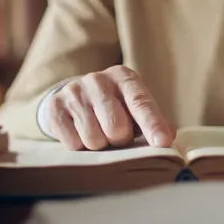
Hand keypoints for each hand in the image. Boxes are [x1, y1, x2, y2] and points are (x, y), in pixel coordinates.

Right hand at [45, 65, 175, 150]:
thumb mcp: (135, 107)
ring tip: (99, 132)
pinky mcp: (55, 107)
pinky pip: (73, 144)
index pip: (142, 103)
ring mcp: (74, 92)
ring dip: (100, 144)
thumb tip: (168, 136)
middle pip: (116, 127)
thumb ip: (154, 121)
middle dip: (120, 139)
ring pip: (94, 139)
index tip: (162, 142)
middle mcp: (98, 80)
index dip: (153, 125)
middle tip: (118, 135)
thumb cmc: (115, 107)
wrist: (74, 97)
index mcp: (124, 77)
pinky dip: (80, 146)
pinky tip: (80, 133)